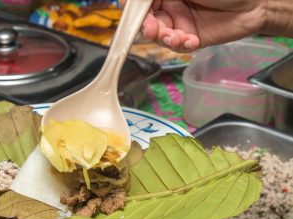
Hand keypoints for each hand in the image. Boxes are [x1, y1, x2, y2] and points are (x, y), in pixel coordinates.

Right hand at [126, 0, 266, 51]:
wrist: (255, 5)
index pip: (142, 3)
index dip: (135, 9)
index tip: (131, 13)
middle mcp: (170, 6)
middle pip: (147, 20)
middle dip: (148, 27)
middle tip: (153, 29)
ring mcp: (180, 24)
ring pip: (160, 35)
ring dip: (164, 38)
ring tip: (175, 38)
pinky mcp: (190, 39)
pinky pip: (178, 46)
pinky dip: (181, 46)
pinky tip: (190, 42)